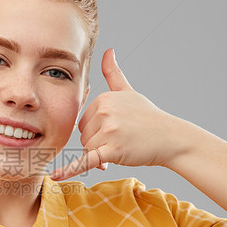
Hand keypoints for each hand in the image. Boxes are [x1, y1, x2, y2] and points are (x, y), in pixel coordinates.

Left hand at [50, 49, 186, 180]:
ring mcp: (109, 130)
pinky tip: (56, 176)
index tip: (114, 131)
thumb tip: (108, 50)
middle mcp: (105, 112)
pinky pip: (87, 161)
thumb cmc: (148, 117)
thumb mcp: (129, 92)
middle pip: (84, 136)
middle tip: (121, 141)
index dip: (96, 132)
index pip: (83, 122)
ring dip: (101, 155)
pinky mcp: (113, 149)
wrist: (170, 138)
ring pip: (88, 150)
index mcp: (103, 99)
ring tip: (123, 149)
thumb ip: (113, 73)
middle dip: (98, 144)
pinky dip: (71, 170)